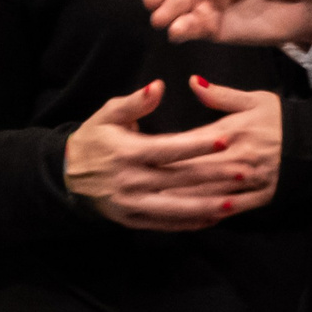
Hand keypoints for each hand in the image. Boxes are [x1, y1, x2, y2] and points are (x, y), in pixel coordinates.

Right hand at [63, 79, 278, 230]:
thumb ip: (135, 102)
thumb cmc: (93, 140)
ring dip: (207, 207)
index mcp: (128, 152)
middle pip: (179, 180)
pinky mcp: (132, 220)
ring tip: (235, 203)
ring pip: (176, 208)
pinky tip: (212, 219)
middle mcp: (132, 181)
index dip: (198, 146)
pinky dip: (190, 223)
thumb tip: (158, 86)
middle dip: (214, 177)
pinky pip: (165, 224)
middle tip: (244, 172)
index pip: (169, 149)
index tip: (225, 141)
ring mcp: (132, 204)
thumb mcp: (107, 115)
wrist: (68, 175)